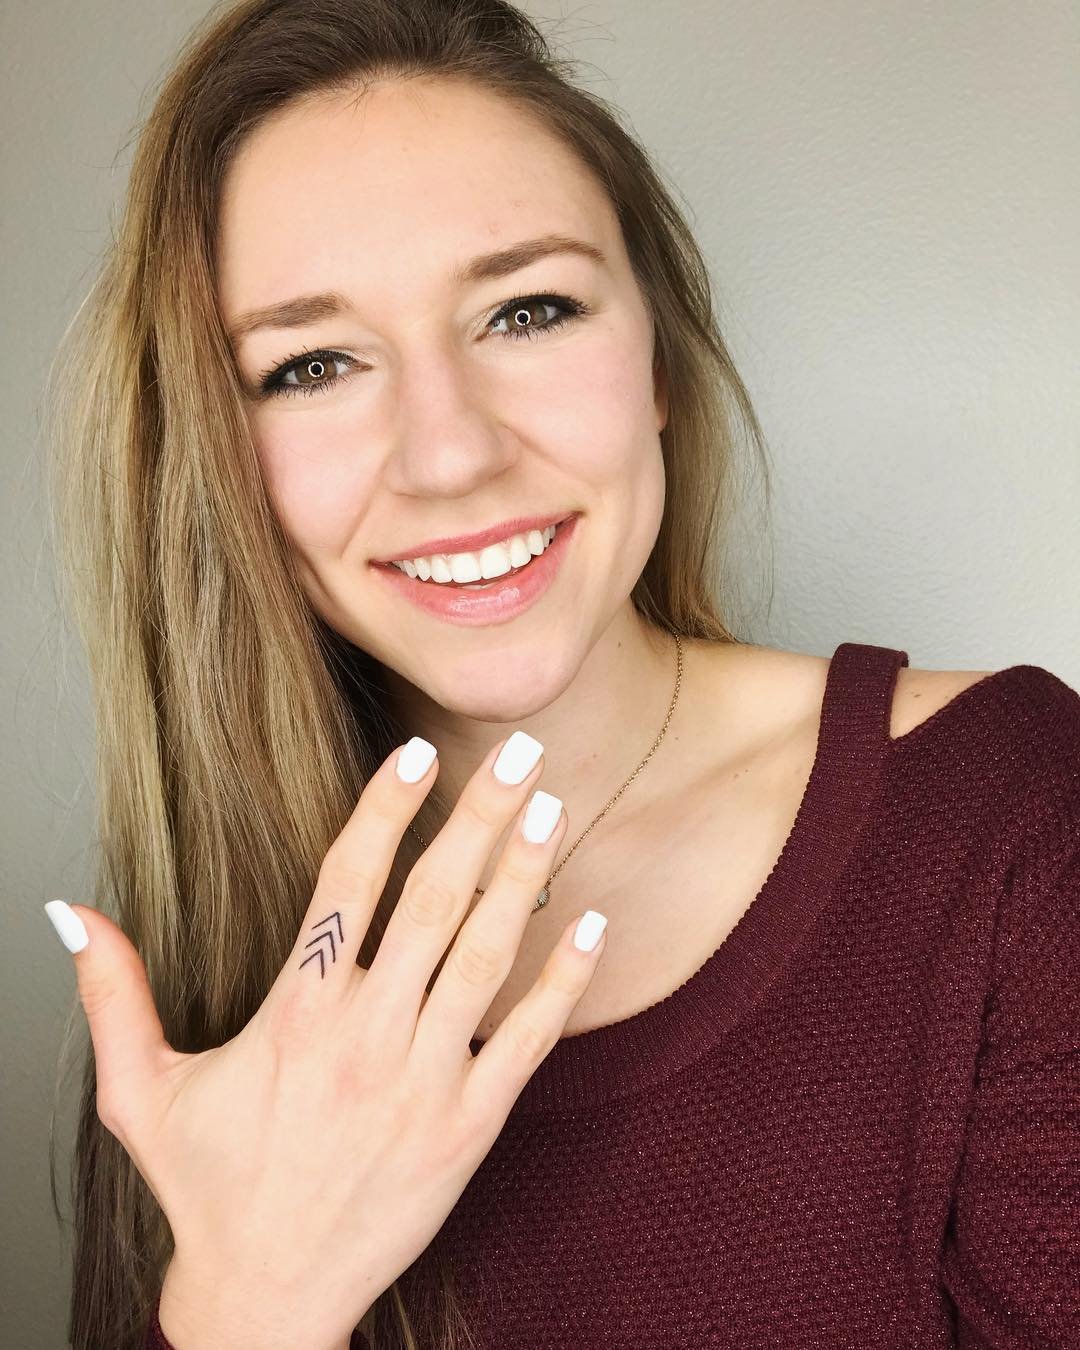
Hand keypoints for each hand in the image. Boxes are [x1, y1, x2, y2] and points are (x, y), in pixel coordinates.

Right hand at [47, 730, 607, 1347]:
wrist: (269, 1298)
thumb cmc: (207, 1188)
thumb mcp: (138, 1091)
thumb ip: (113, 994)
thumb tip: (70, 911)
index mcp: (293, 1013)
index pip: (346, 882)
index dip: (384, 809)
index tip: (415, 751)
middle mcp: (364, 1035)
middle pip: (431, 901)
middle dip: (477, 818)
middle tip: (517, 751)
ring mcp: (424, 1080)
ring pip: (483, 956)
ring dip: (522, 878)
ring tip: (550, 810)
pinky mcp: (469, 1126)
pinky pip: (527, 1040)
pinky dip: (562, 981)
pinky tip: (591, 926)